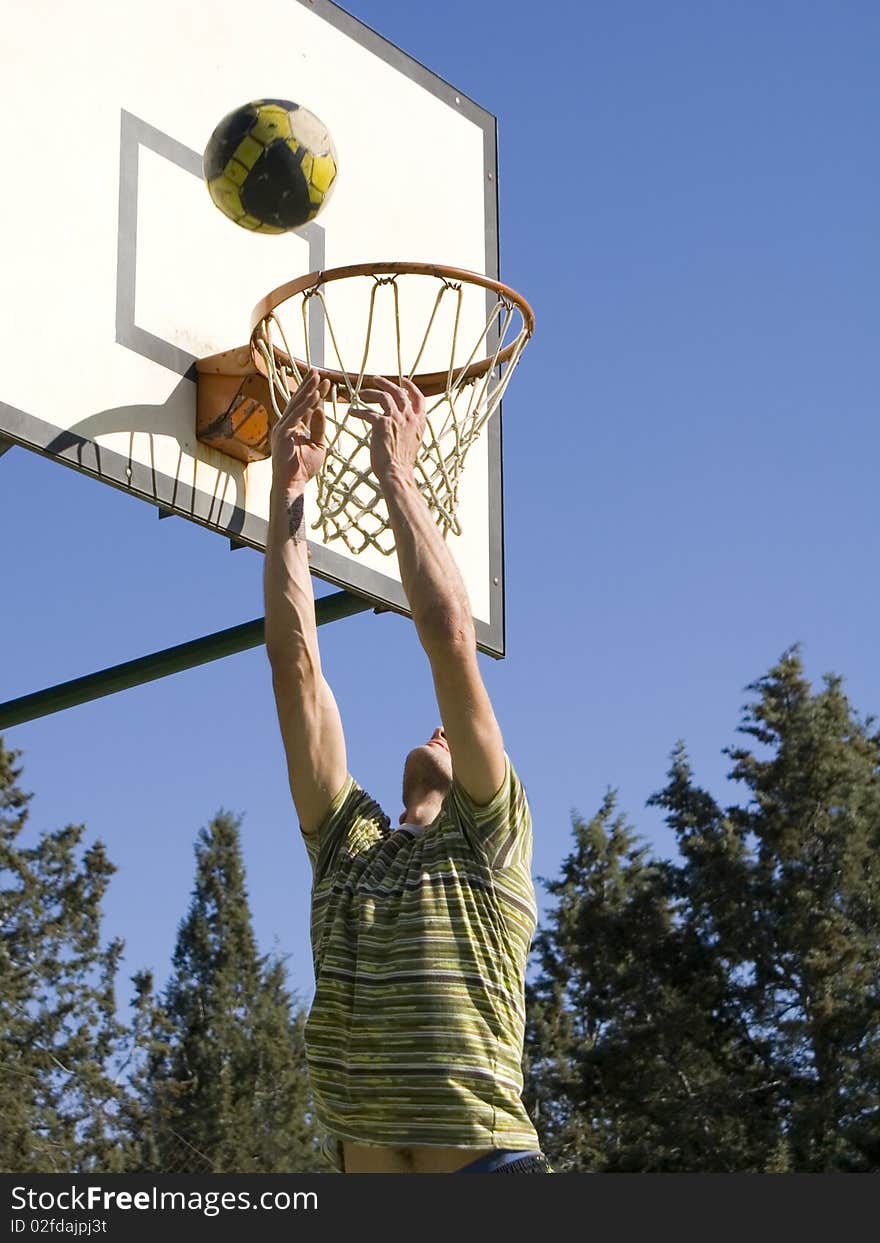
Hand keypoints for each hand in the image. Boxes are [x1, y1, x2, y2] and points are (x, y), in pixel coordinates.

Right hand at [270, 370, 329, 492]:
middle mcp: (285, 425)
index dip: (314, 394)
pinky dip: (305, 405)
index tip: (325, 383)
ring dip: (307, 390)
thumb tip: (321, 410)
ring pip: (296, 405)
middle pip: (298, 401)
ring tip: (317, 377)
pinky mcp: (282, 433)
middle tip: (318, 372)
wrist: (292, 484)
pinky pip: (296, 416)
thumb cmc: (303, 468)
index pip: (304, 406)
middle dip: (308, 386)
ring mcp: (282, 428)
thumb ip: (319, 428)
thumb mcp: (317, 445)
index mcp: (293, 427)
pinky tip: (314, 395)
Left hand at [350, 376, 425, 480]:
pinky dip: (358, 411)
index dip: (411, 387)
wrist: (396, 473)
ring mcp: (397, 419)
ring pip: (383, 397)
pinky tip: (351, 412)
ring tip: (361, 393)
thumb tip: (405, 422)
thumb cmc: (402, 463)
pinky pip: (367, 412)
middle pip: (399, 392)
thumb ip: (410, 429)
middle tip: (376, 379)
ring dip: (370, 393)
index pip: (419, 398)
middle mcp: (409, 418)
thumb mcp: (413, 442)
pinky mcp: (382, 423)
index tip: (403, 380)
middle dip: (386, 384)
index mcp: (419, 422)